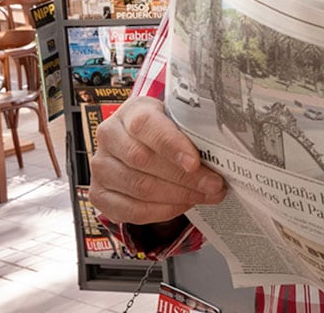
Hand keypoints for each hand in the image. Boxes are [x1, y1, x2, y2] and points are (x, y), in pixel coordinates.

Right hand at [89, 97, 225, 224]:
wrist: (142, 142)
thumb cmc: (167, 131)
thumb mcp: (179, 121)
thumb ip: (194, 134)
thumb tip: (224, 156)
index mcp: (131, 112)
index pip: (147, 126)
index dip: (172, 145)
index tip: (195, 162)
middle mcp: (109, 137)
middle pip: (144, 160)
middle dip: (184, 177)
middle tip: (214, 185)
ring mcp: (100, 167)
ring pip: (139, 187)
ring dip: (178, 196)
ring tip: (205, 195)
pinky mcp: (99, 193)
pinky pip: (130, 210)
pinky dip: (161, 211)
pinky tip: (183, 205)